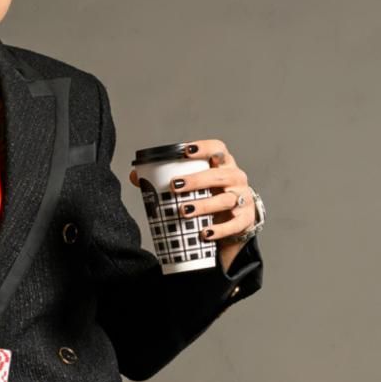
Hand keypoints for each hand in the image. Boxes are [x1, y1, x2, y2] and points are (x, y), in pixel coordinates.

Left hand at [128, 139, 255, 272]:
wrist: (237, 220)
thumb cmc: (210, 195)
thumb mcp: (196, 186)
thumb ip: (168, 180)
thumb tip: (135, 176)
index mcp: (223, 164)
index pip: (218, 149)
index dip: (204, 147)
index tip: (185, 151)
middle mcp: (236, 178)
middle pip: (220, 175)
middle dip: (197, 179)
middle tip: (175, 186)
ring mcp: (243, 199)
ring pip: (225, 200)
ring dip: (204, 205)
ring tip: (184, 211)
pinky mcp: (245, 220)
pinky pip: (233, 225)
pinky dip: (219, 230)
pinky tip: (204, 233)